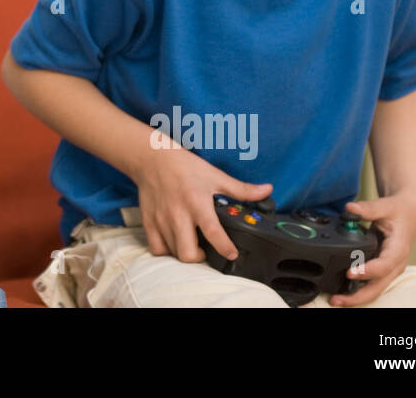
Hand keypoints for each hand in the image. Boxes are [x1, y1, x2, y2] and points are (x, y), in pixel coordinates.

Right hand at [134, 135, 272, 264]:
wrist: (151, 157)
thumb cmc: (184, 166)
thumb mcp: (215, 175)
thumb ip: (241, 189)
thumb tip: (266, 190)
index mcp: (197, 202)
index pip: (213, 232)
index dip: (225, 248)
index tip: (232, 254)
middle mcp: (178, 214)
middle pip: (188, 253)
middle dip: (201, 259)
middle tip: (207, 251)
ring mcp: (161, 220)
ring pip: (174, 253)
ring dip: (185, 253)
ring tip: (193, 245)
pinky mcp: (148, 221)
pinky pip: (157, 248)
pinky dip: (167, 250)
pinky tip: (175, 242)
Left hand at [328, 192, 415, 305]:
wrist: (408, 211)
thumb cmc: (399, 210)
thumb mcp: (385, 206)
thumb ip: (368, 209)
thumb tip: (350, 208)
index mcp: (398, 249)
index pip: (384, 265)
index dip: (368, 271)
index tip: (350, 272)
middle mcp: (396, 263)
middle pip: (378, 286)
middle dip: (358, 296)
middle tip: (336, 299)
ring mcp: (390, 268)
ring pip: (375, 289)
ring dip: (356, 297)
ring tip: (335, 300)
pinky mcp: (383, 269)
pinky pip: (371, 283)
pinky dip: (357, 289)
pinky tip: (341, 291)